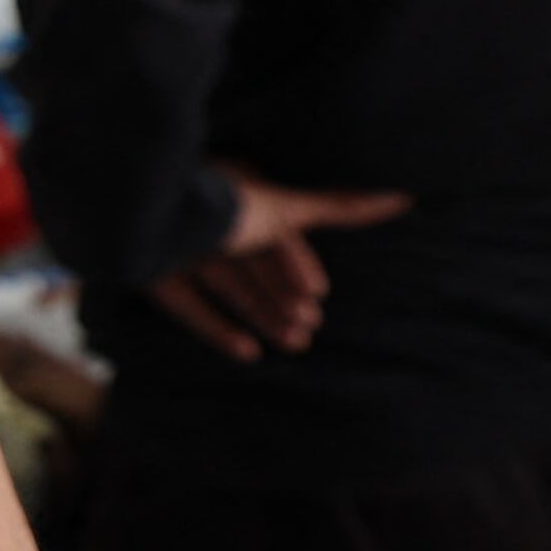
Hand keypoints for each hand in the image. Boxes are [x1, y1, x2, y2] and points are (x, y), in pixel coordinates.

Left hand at [146, 164, 407, 361]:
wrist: (147, 220)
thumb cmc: (222, 209)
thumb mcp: (287, 210)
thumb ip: (341, 208)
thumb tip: (403, 197)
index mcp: (237, 200)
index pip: (274, 238)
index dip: (295, 268)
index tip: (317, 296)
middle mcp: (207, 224)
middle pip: (252, 268)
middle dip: (282, 298)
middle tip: (308, 330)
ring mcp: (179, 251)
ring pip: (227, 289)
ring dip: (261, 317)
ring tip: (293, 343)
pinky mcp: (155, 280)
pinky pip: (190, 309)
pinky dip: (218, 330)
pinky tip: (248, 353)